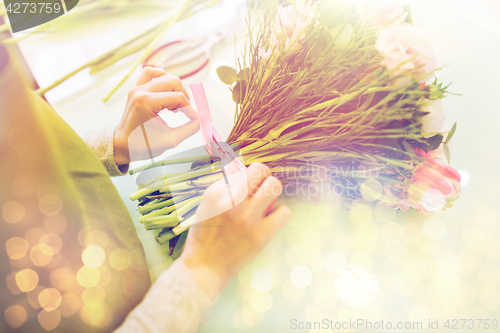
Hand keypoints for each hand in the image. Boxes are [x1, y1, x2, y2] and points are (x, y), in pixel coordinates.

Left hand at [114, 67, 199, 164]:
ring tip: (174, 105)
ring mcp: (137, 88)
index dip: (190, 110)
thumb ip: (189, 129)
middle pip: (174, 81)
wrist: (122, 145)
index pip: (178, 98)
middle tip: (185, 111)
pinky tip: (165, 91)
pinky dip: (161, 77)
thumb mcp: (170, 140)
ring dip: (175, 89)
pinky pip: (149, 73)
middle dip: (184, 96)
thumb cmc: (143, 145)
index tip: (194, 120)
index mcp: (147, 103)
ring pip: (164, 76)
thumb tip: (203, 121)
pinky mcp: (136, 89)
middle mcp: (141, 91)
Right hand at [170, 162, 290, 298]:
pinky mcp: (260, 236)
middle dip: (264, 177)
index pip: (244, 168)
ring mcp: (247, 219)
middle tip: (260, 189)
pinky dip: (279, 214)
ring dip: (272, 192)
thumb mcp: (207, 204)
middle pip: (262, 171)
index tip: (249, 183)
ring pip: (275, 186)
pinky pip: (283, 212)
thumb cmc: (206, 234)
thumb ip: (225, 186)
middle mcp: (232, 202)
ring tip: (264, 203)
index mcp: (216, 193)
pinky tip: (269, 219)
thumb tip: (245, 169)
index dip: (251, 174)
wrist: (204, 267)